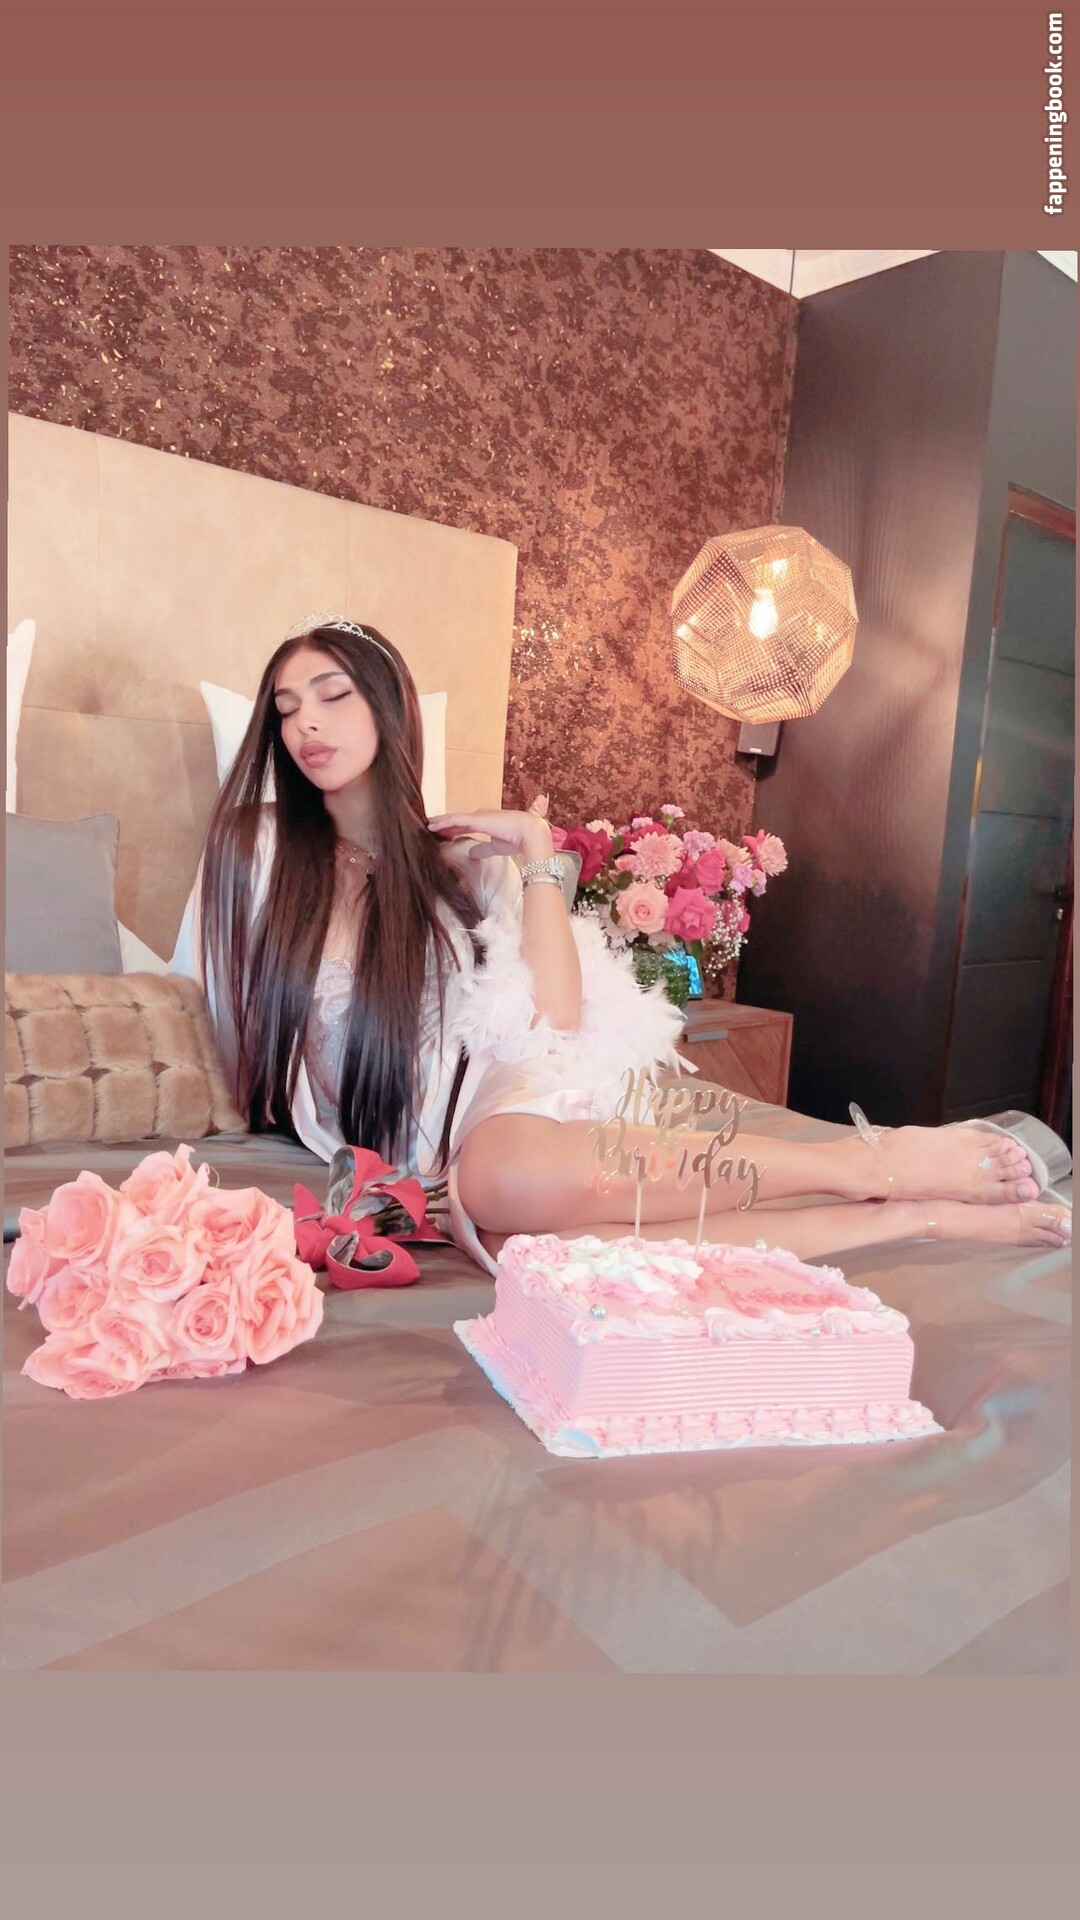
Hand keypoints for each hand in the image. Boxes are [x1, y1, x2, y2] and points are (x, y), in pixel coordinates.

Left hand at [427, 807, 554, 862]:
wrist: (529, 833)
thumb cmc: (517, 839)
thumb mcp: (495, 846)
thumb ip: (482, 849)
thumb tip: (472, 853)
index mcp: (484, 822)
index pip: (463, 825)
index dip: (450, 829)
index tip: (439, 834)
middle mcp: (479, 816)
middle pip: (455, 820)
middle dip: (442, 825)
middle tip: (426, 828)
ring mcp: (477, 816)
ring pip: (452, 819)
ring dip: (439, 822)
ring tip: (425, 826)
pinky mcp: (476, 819)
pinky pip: (455, 820)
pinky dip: (442, 822)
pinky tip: (431, 826)